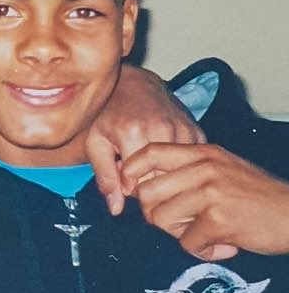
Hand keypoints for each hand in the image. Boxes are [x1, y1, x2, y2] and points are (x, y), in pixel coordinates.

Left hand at [86, 65, 204, 215]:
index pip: (139, 185)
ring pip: (181, 174)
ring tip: (152, 168)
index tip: (125, 181)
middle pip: (164, 181)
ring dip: (168, 177)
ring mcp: (182, 128)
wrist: (131, 83)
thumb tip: (116, 210)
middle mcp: (162, 129)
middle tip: (138, 176)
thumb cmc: (109, 114)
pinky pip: (193, 163)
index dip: (131, 190)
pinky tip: (168, 162)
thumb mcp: (96, 142)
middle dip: (150, 186)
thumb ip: (105, 175)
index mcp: (133, 132)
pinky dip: (182, 168)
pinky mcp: (196, 130)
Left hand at [122, 143, 288, 259]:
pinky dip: (202, 251)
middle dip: (154, 214)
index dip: (130, 171)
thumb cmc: (255, 193)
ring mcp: (210, 192)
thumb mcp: (221, 166)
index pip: (149, 152)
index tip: (129, 189)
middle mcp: (203, 168)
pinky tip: (223, 244)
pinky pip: (187, 243)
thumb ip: (187, 170)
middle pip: (147, 192)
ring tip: (203, 233)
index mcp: (200, 152)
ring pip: (162, 219)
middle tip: (178, 223)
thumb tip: (146, 186)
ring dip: (179, 234)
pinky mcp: (219, 220)